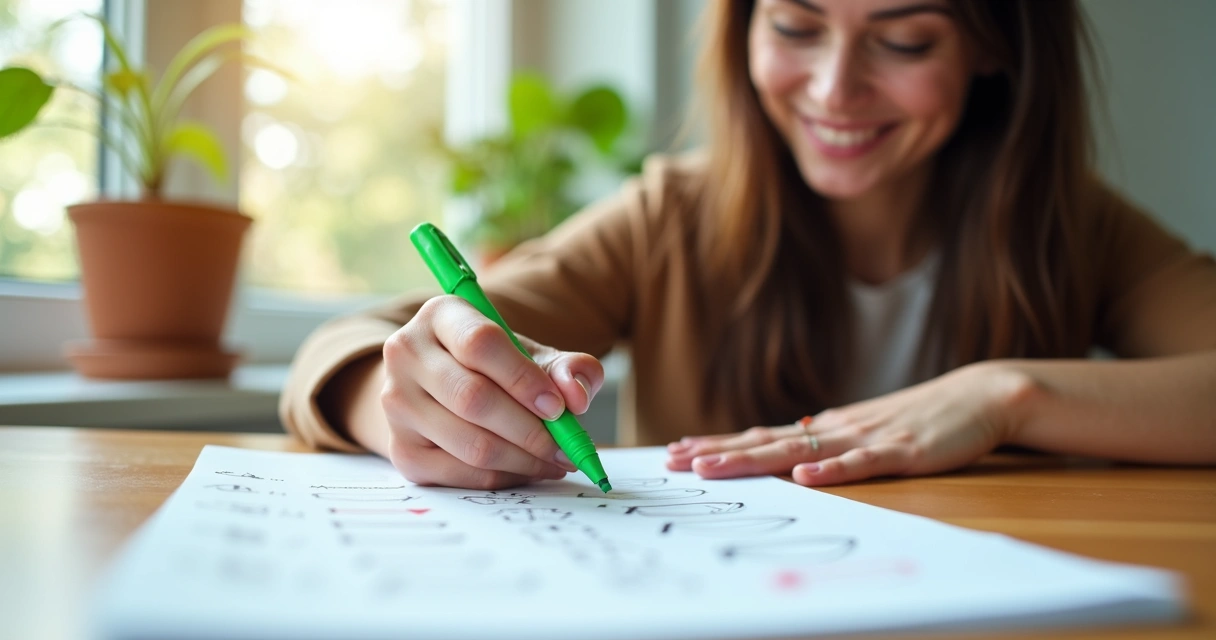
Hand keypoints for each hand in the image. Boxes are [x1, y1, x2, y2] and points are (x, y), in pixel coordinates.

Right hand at [379, 295, 603, 489]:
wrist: (440, 391)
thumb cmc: (494, 368)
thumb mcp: (531, 355)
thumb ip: (566, 368)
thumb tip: (576, 395)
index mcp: (440, 316)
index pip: (479, 343)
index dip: (524, 379)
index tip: (559, 408)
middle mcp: (406, 355)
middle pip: (472, 398)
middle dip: (531, 430)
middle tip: (568, 447)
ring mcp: (396, 405)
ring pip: (469, 443)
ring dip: (523, 459)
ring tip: (555, 459)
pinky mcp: (401, 451)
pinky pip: (460, 473)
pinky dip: (504, 477)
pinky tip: (528, 469)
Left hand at [665, 362, 1033, 485]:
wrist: (981, 394)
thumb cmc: (921, 418)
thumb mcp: (864, 430)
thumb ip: (828, 442)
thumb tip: (788, 449)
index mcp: (827, 427)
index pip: (761, 436)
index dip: (719, 444)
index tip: (676, 452)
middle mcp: (837, 428)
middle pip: (766, 442)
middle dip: (718, 453)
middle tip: (674, 462)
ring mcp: (867, 437)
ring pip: (800, 450)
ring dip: (753, 460)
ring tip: (711, 468)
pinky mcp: (903, 451)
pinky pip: (862, 463)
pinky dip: (832, 470)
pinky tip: (805, 477)